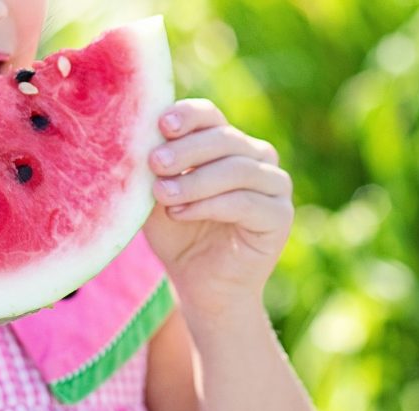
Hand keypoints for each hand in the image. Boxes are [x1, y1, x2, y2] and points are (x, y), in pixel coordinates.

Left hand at [144, 99, 293, 319]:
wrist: (201, 287)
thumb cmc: (178, 237)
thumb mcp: (158, 197)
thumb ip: (155, 169)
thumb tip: (138, 137)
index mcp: (228, 144)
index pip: (210, 116)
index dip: (188, 116)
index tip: (161, 125)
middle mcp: (257, 158)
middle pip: (224, 138)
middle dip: (186, 150)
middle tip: (154, 162)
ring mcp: (274, 185)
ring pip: (236, 169)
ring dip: (195, 181)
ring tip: (162, 195)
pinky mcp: (280, 215)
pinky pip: (246, 202)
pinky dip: (210, 205)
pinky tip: (180, 213)